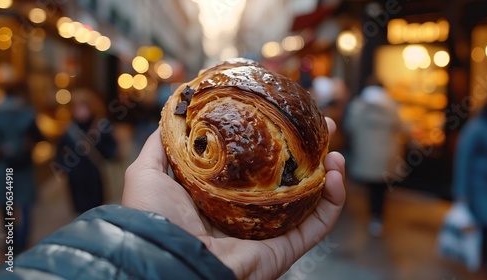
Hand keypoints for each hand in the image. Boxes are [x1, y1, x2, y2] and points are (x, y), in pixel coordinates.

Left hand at [122, 117, 345, 279]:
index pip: (254, 163)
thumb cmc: (154, 217)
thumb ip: (162, 145)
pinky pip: (317, 225)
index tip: (285, 115)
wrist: (166, 260)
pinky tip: (338, 175)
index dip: (272, 139)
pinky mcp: (284, 249)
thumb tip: (174, 115)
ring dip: (327, 174)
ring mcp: (268, 230)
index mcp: (220, 194)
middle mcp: (247, 211)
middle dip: (307, 152)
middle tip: (321, 127)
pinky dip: (334, 202)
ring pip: (308, 200)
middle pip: (286, 179)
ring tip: (334, 149)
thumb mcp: (148, 171)